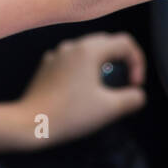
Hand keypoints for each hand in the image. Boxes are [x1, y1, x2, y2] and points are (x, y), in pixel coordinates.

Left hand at [14, 31, 146, 146]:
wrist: (29, 123)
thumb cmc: (70, 114)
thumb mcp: (110, 109)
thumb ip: (132, 98)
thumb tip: (137, 94)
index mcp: (89, 50)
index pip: (125, 43)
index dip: (137, 62)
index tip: (134, 85)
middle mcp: (72, 45)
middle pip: (107, 43)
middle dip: (121, 62)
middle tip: (122, 85)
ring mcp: (56, 54)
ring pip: (88, 52)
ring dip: (102, 67)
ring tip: (102, 91)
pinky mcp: (46, 67)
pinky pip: (72, 62)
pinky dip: (83, 72)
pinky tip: (80, 93)